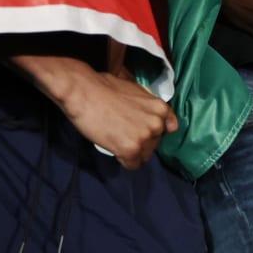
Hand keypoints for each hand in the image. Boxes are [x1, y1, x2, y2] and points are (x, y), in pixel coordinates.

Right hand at [56, 68, 178, 168]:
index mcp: (160, 108)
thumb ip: (147, 105)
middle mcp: (157, 124)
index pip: (168, 127)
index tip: (143, 130)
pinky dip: (123, 160)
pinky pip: (132, 165)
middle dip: (141, 141)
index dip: (153, 130)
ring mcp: (144, 137)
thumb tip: (150, 115)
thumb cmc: (104, 87)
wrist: (84, 92)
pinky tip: (115, 150)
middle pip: (154, 143)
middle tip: (123, 134)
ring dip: (132, 151)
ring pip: (144, 155)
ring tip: (117, 140)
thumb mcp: (136, 91)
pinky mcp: (130, 150)